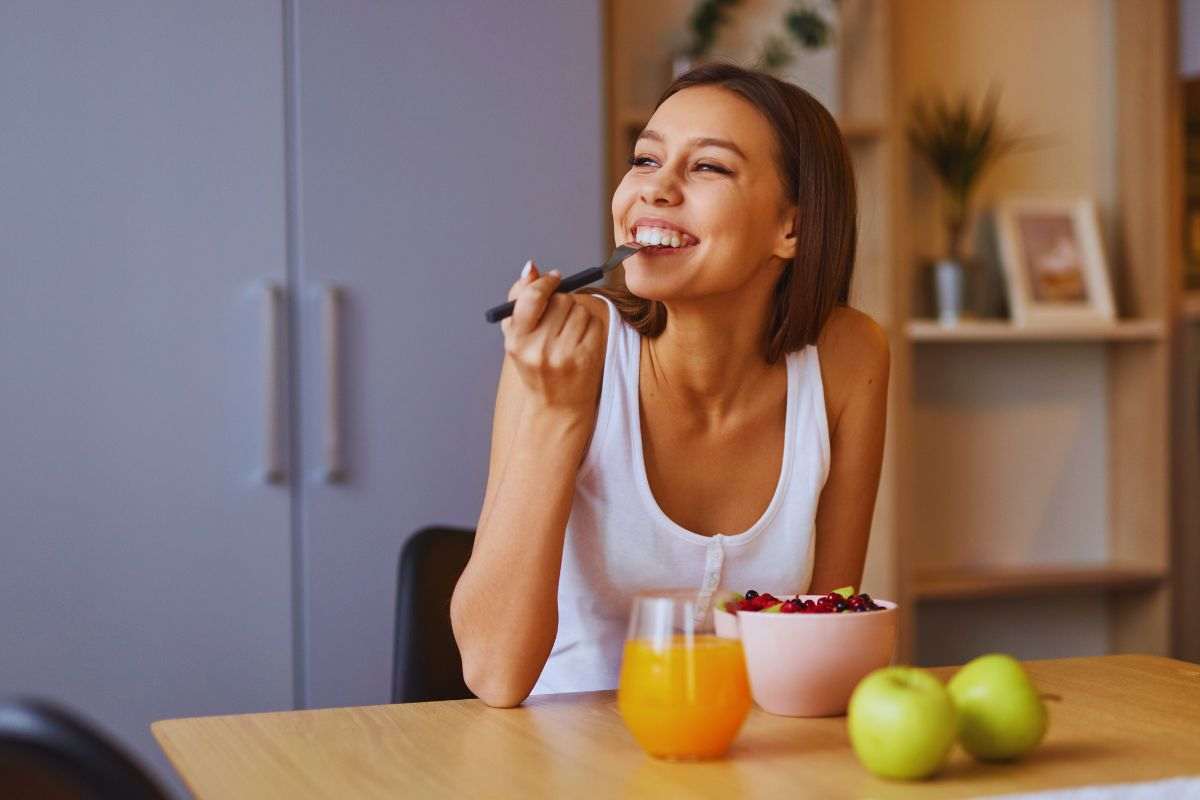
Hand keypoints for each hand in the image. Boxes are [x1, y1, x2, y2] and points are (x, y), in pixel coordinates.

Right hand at [500, 260, 604, 410]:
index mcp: (517, 341)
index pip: (533, 297)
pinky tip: (581, 340)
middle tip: (559, 315)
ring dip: (577, 313)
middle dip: (562, 301)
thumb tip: (531, 267)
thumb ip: (519, 298)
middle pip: (561, 300)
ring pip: (579, 309)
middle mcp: (539, 349)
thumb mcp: (517, 336)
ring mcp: (565, 355)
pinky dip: (590, 325)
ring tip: (568, 332)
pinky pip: (594, 322)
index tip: (554, 278)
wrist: (557, 405)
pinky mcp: (587, 358)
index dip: (546, 283)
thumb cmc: (534, 364)